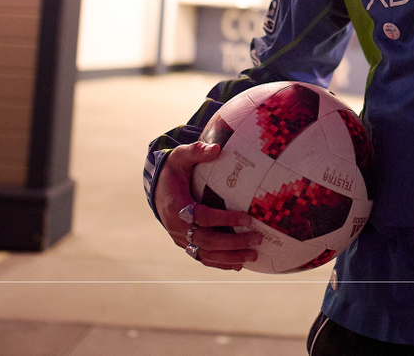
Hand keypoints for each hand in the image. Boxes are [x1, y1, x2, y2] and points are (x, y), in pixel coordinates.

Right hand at [153, 141, 262, 269]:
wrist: (156, 190)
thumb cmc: (173, 171)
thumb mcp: (180, 156)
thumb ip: (196, 151)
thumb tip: (217, 148)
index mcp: (176, 206)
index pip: (202, 217)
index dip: (224, 219)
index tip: (247, 218)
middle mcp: (177, 227)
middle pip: (206, 240)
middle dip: (232, 243)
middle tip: (257, 239)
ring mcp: (181, 238)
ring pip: (205, 253)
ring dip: (229, 257)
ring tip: (253, 256)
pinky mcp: (186, 244)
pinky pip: (203, 257)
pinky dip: (220, 263)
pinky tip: (239, 264)